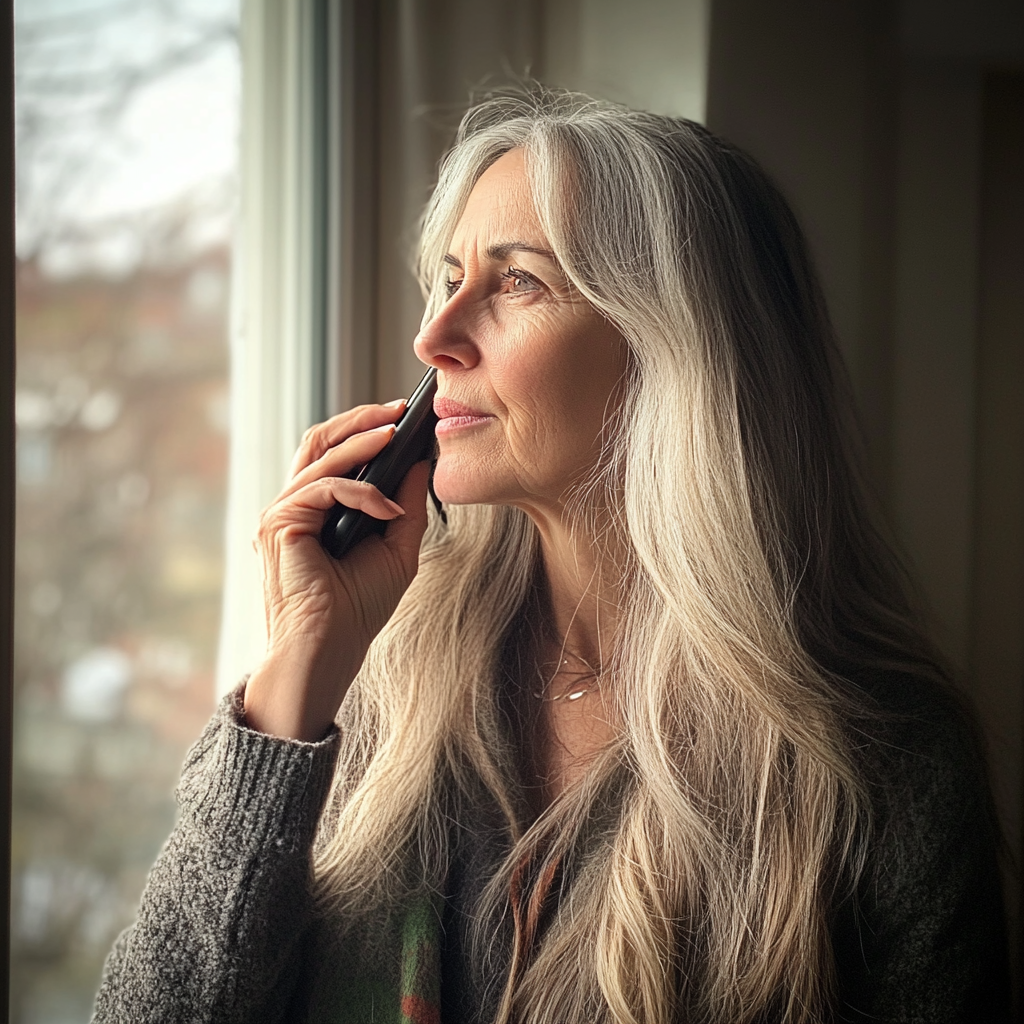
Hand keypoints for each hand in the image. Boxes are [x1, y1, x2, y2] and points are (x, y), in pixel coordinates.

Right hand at [243, 400, 430, 739]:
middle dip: (360, 419)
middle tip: (397, 409)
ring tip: (396, 432)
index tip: (404, 417)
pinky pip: (324, 488)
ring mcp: (282, 513)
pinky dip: (360, 492)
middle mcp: (294, 506)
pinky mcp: (279, 524)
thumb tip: (419, 463)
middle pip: (319, 440)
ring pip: (320, 455)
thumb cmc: (357, 610)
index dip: (366, 430)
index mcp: (316, 511)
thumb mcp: (396, 549)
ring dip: (362, 441)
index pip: (335, 454)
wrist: (329, 650)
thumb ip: (406, 507)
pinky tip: (386, 508)